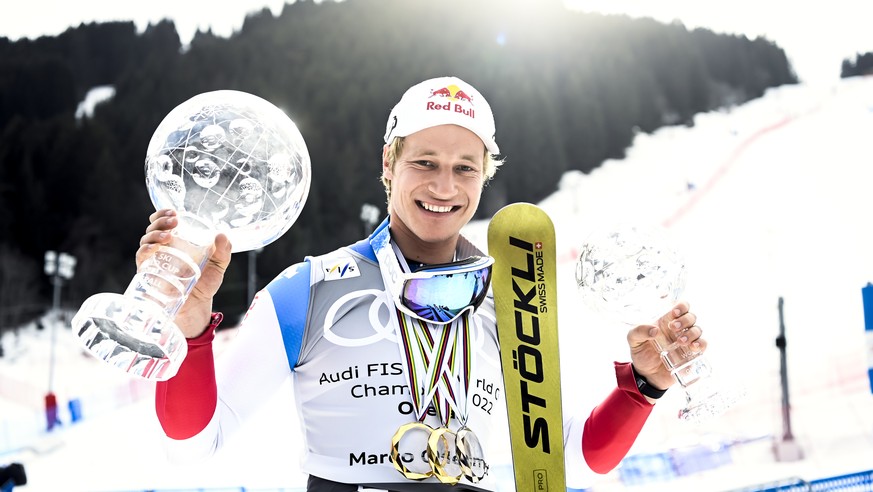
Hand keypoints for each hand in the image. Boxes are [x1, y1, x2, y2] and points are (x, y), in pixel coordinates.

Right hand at [137, 209, 232, 337]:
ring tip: (168, 236)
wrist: (197, 307)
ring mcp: (154, 260)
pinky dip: (145, 250)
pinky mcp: (148, 273)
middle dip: (160, 221)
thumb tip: (222, 235)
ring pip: (146, 240)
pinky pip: (142, 258)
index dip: (164, 214)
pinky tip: (154, 248)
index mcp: (177, 242)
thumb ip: (223, 251)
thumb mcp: (218, 266)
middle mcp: (163, 248)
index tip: (174, 212)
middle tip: (174, 221)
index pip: (164, 222)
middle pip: (153, 228)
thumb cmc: (205, 284)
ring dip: (154, 234)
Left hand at [626, 301, 704, 391]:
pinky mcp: (692, 354)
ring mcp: (687, 341)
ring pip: (698, 330)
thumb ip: (638, 331)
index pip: (680, 307)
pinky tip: (694, 347)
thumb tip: (655, 330)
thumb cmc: (641, 354)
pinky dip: (701, 344)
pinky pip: (703, 345)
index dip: (681, 306)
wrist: (646, 376)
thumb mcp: (633, 340)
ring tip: (681, 341)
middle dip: (685, 320)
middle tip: (673, 328)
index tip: (674, 312)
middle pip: (691, 317)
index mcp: (666, 321)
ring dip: (692, 333)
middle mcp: (679, 330)